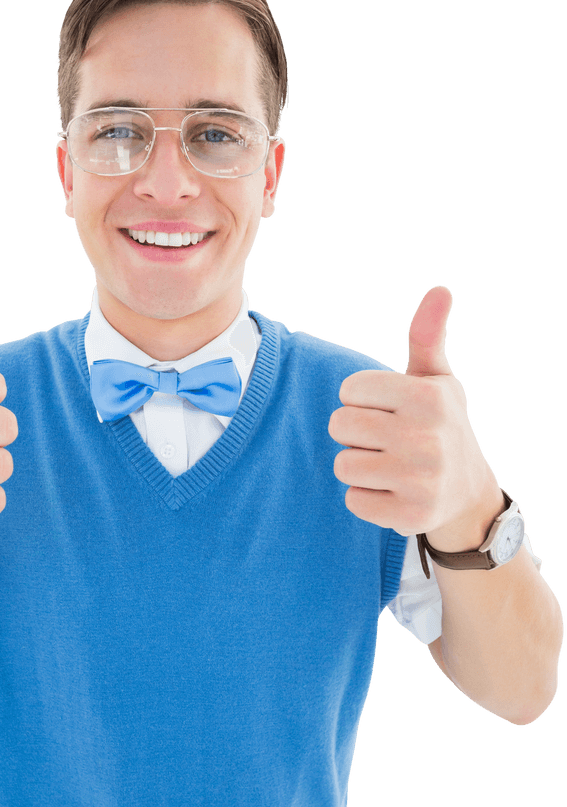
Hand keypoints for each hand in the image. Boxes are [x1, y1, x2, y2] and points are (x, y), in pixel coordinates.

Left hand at [327, 285, 500, 542]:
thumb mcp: (436, 379)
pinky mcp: (409, 515)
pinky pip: (353, 500)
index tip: (386, 409)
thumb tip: (438, 290)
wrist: (466, 492)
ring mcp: (419, 479)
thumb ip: (426, 336)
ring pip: (342, 464)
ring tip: (387, 465)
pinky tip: (392, 491)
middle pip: (340, 425)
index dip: (360, 400)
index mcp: (428, 397)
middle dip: (354, 433)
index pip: (350, 390)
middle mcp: (427, 437)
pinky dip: (366, 497)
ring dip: (357, 466)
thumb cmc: (440, 425)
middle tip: (384, 440)